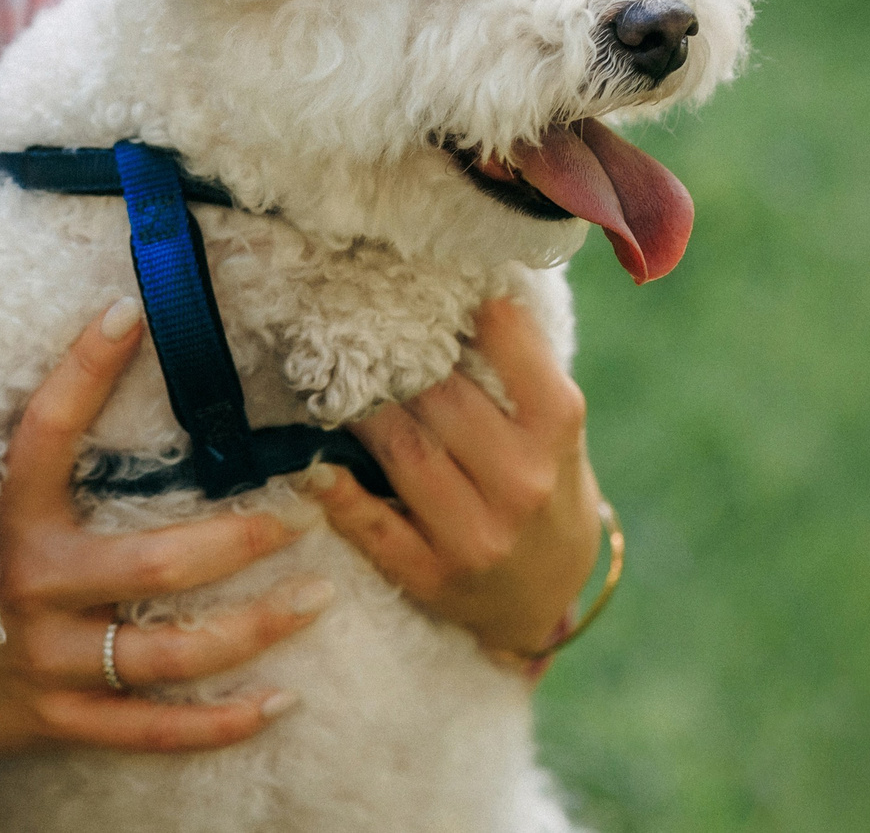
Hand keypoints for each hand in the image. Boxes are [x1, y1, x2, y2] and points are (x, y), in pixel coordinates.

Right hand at [0, 298, 325, 755]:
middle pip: (150, 566)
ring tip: (315, 596)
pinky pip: (151, 730)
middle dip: (235, 541)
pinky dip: (220, 723)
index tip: (131, 310)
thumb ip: (9, 455)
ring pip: (167, 653)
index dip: (82, 368)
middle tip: (298, 518)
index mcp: (0, 518)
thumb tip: (77, 354)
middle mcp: (26, 586)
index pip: (43, 430)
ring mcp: (45, 660)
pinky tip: (280, 701)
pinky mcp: (58, 719)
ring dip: (253, 629)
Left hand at [305, 297, 599, 660]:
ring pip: (405, 453)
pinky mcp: (433, 577)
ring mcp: (478, 536)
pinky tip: (312, 466)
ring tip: (328, 369)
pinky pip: (376, 529)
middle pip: (443, 399)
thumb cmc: (545, 486)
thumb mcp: (553, 429)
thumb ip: (519, 370)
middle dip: (395, 356)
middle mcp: (522, 483)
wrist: (548, 596)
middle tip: (351, 314)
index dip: (470, 309)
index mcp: (557, 432)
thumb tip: (467, 283)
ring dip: (360, 409)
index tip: (426, 274)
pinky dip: (340, 497)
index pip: (514, 353)